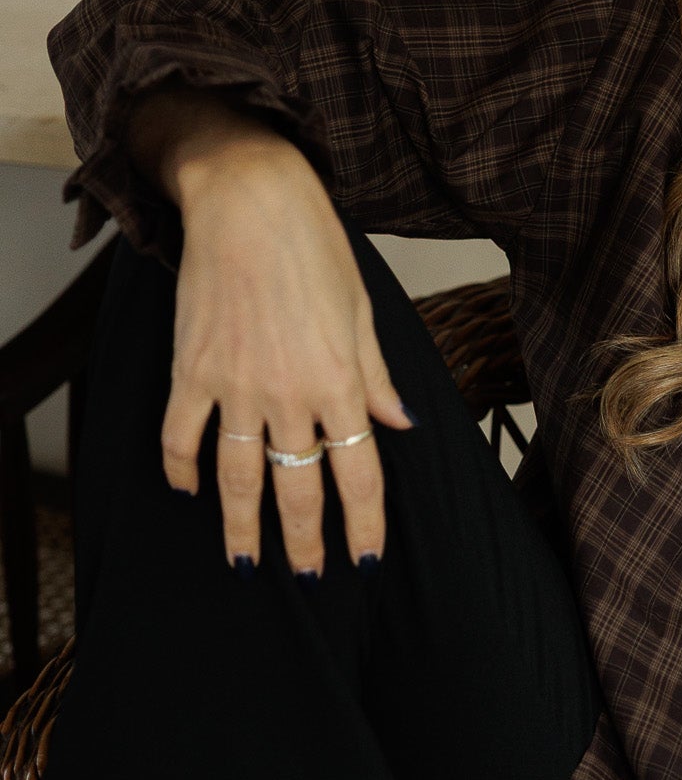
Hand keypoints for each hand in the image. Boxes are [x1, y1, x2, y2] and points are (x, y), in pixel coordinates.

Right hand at [136, 89, 410, 573]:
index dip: (365, 526)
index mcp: (341, 384)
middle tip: (305, 579)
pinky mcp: (191, 369)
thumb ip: (376, 377)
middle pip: (299, 489)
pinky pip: (182, 435)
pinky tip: (188, 492)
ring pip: (238, 478)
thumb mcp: (363, 312)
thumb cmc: (313, 247)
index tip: (365, 561)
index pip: (360, 475)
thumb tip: (400, 424)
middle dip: (304, 543)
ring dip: (241, 527)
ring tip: (245, 562)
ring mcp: (236, 386)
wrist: (250, 200)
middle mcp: (290, 395)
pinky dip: (182, 469)